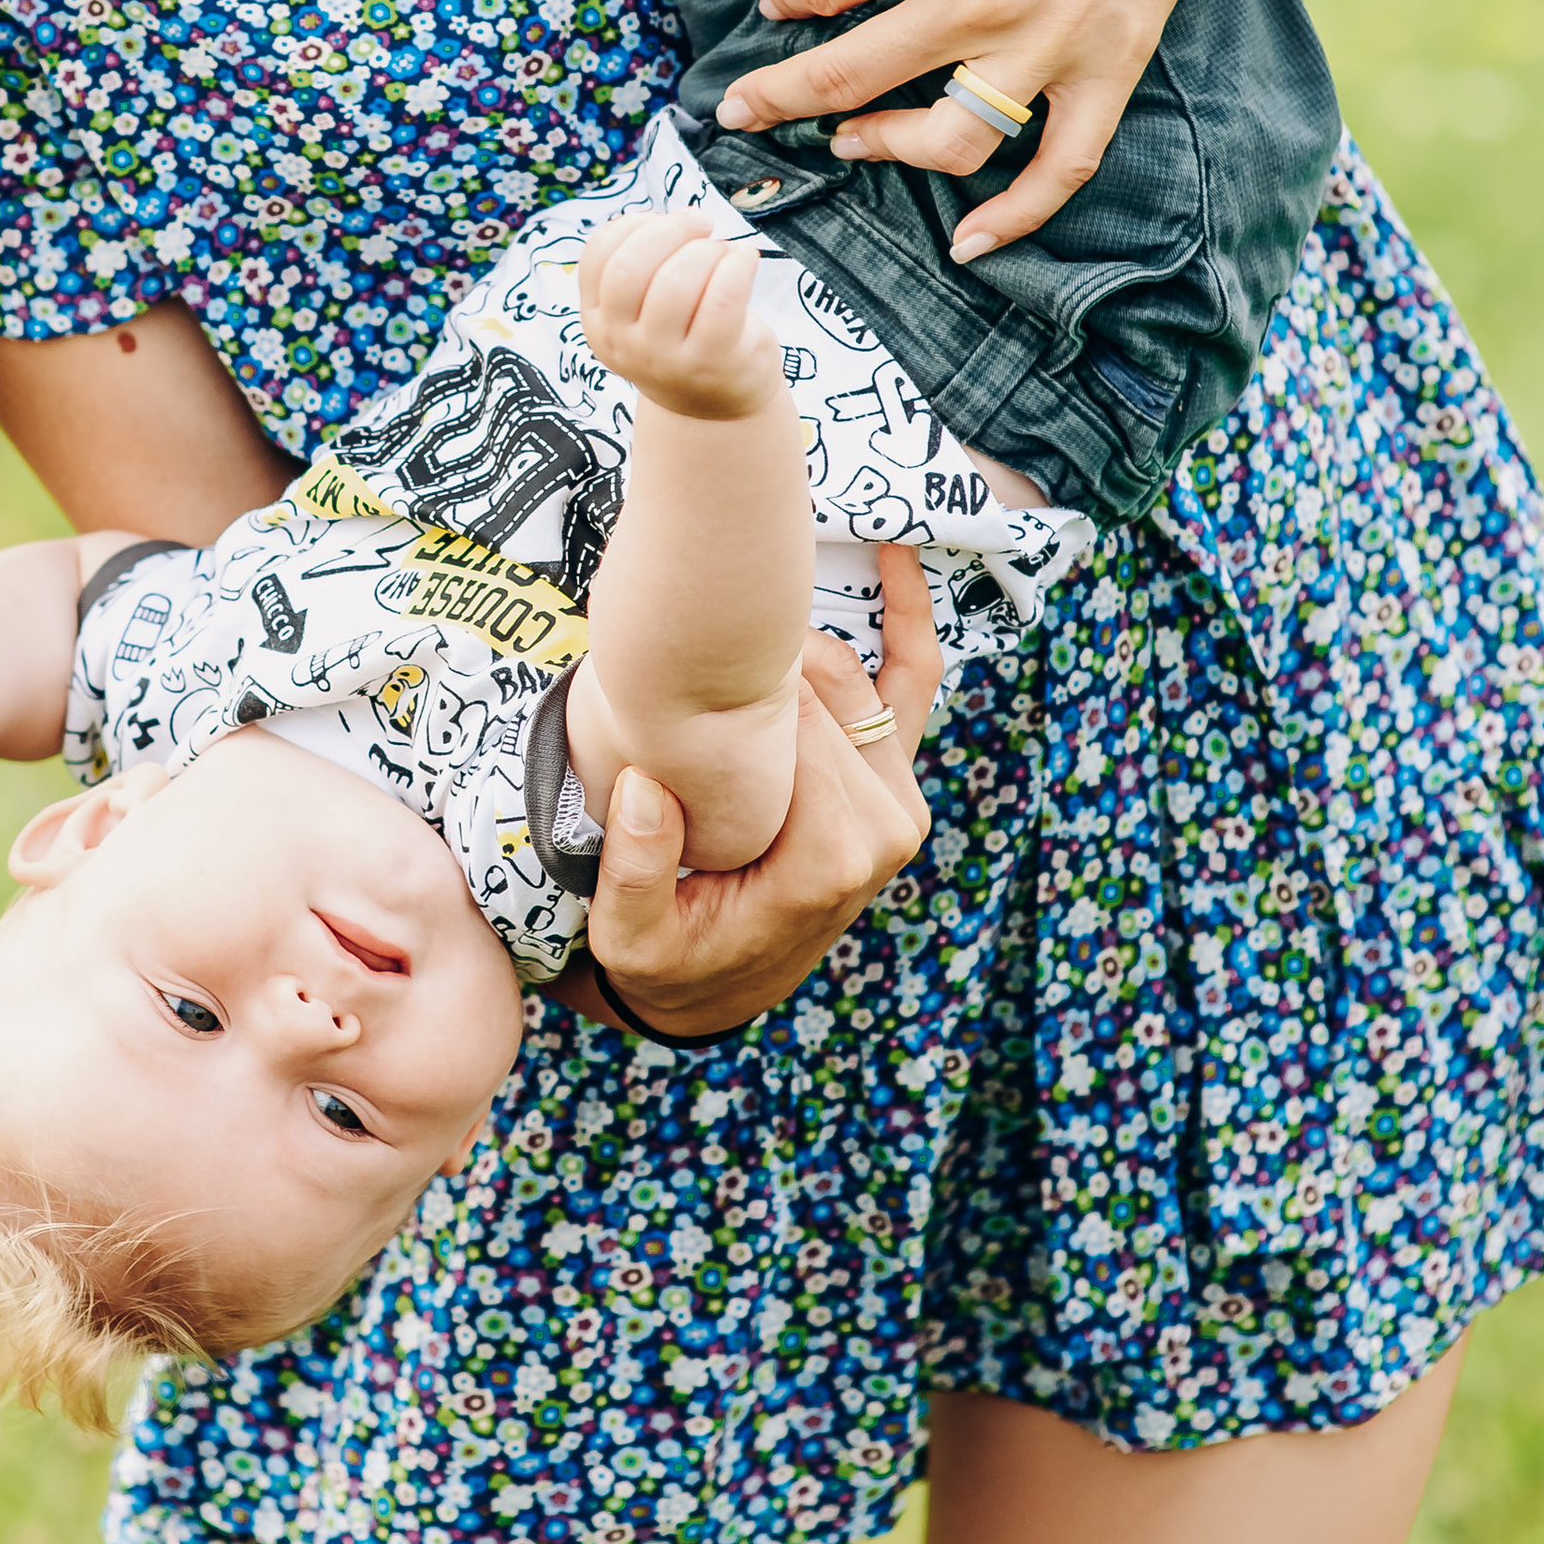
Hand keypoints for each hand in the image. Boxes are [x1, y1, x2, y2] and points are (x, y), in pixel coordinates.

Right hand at [578, 213, 783, 420]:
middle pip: (629, 266)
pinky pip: (722, 297)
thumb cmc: (682, 336)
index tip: (664, 222)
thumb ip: (641, 266)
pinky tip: (746, 259)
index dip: (633, 224)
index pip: (599, 255)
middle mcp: (622, 344)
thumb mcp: (641, 310)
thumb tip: (678, 220)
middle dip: (670, 229)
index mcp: (597, 322)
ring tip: (725, 253)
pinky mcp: (711, 361)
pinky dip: (738, 264)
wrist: (714, 405)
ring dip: (708, 250)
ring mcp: (664, 358)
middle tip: (701, 224)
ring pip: (676, 280)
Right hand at [581, 545, 937, 1038]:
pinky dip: (909, 617)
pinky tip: (895, 554)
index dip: (734, 691)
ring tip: (742, 595)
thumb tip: (640, 786)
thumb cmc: (673, 958)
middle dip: (758, 662)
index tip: (674, 666)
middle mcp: (883, 830)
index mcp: (827, 861)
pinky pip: (911, 684)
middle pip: (822, 696)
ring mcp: (898, 803)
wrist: (721, 989)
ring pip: (855, 678)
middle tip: (691, 629)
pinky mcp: (896, 783)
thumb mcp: (631, 938)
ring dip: (802, 638)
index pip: (789, 731)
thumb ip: (634, 873)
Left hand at [714, 0, 1333, 256]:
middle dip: (779, 97)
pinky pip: (1061, 167)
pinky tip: (967, 242)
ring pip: (944, 139)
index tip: (774, 2)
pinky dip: (1016, 217)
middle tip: (740, 108)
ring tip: (844, 139)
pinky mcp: (1110, 65)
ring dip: (882, 149)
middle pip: (852, 76)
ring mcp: (1052, 43)